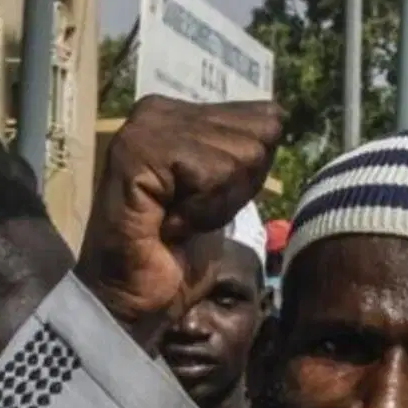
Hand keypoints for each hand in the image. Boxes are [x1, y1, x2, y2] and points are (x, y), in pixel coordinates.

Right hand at [76, 98, 281, 325]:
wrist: (131, 297)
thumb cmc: (174, 253)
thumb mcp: (224, 190)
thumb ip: (244, 150)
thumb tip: (276, 115)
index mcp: (178, 112)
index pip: (264, 119)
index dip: (248, 176)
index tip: (201, 203)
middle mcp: (158, 110)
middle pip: (258, 134)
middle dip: (234, 189)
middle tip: (188, 215)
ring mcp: (143, 129)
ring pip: (238, 156)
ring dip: (214, 205)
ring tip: (175, 221)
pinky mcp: (136, 154)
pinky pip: (209, 174)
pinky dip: (199, 212)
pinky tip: (167, 225)